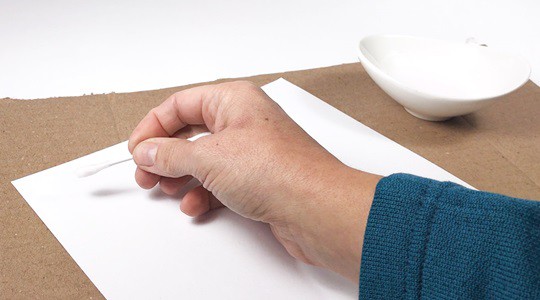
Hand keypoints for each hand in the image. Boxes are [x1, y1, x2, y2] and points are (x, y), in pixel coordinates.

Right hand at [128, 81, 380, 281]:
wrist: (316, 209)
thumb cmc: (278, 171)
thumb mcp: (209, 158)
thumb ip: (171, 154)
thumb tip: (148, 151)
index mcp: (234, 99)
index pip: (181, 105)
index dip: (153, 126)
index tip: (137, 149)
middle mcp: (245, 121)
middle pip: (191, 132)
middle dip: (165, 155)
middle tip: (147, 174)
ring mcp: (253, 151)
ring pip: (205, 159)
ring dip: (183, 176)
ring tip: (168, 190)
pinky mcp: (259, 178)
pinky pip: (222, 181)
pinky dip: (204, 192)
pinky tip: (196, 205)